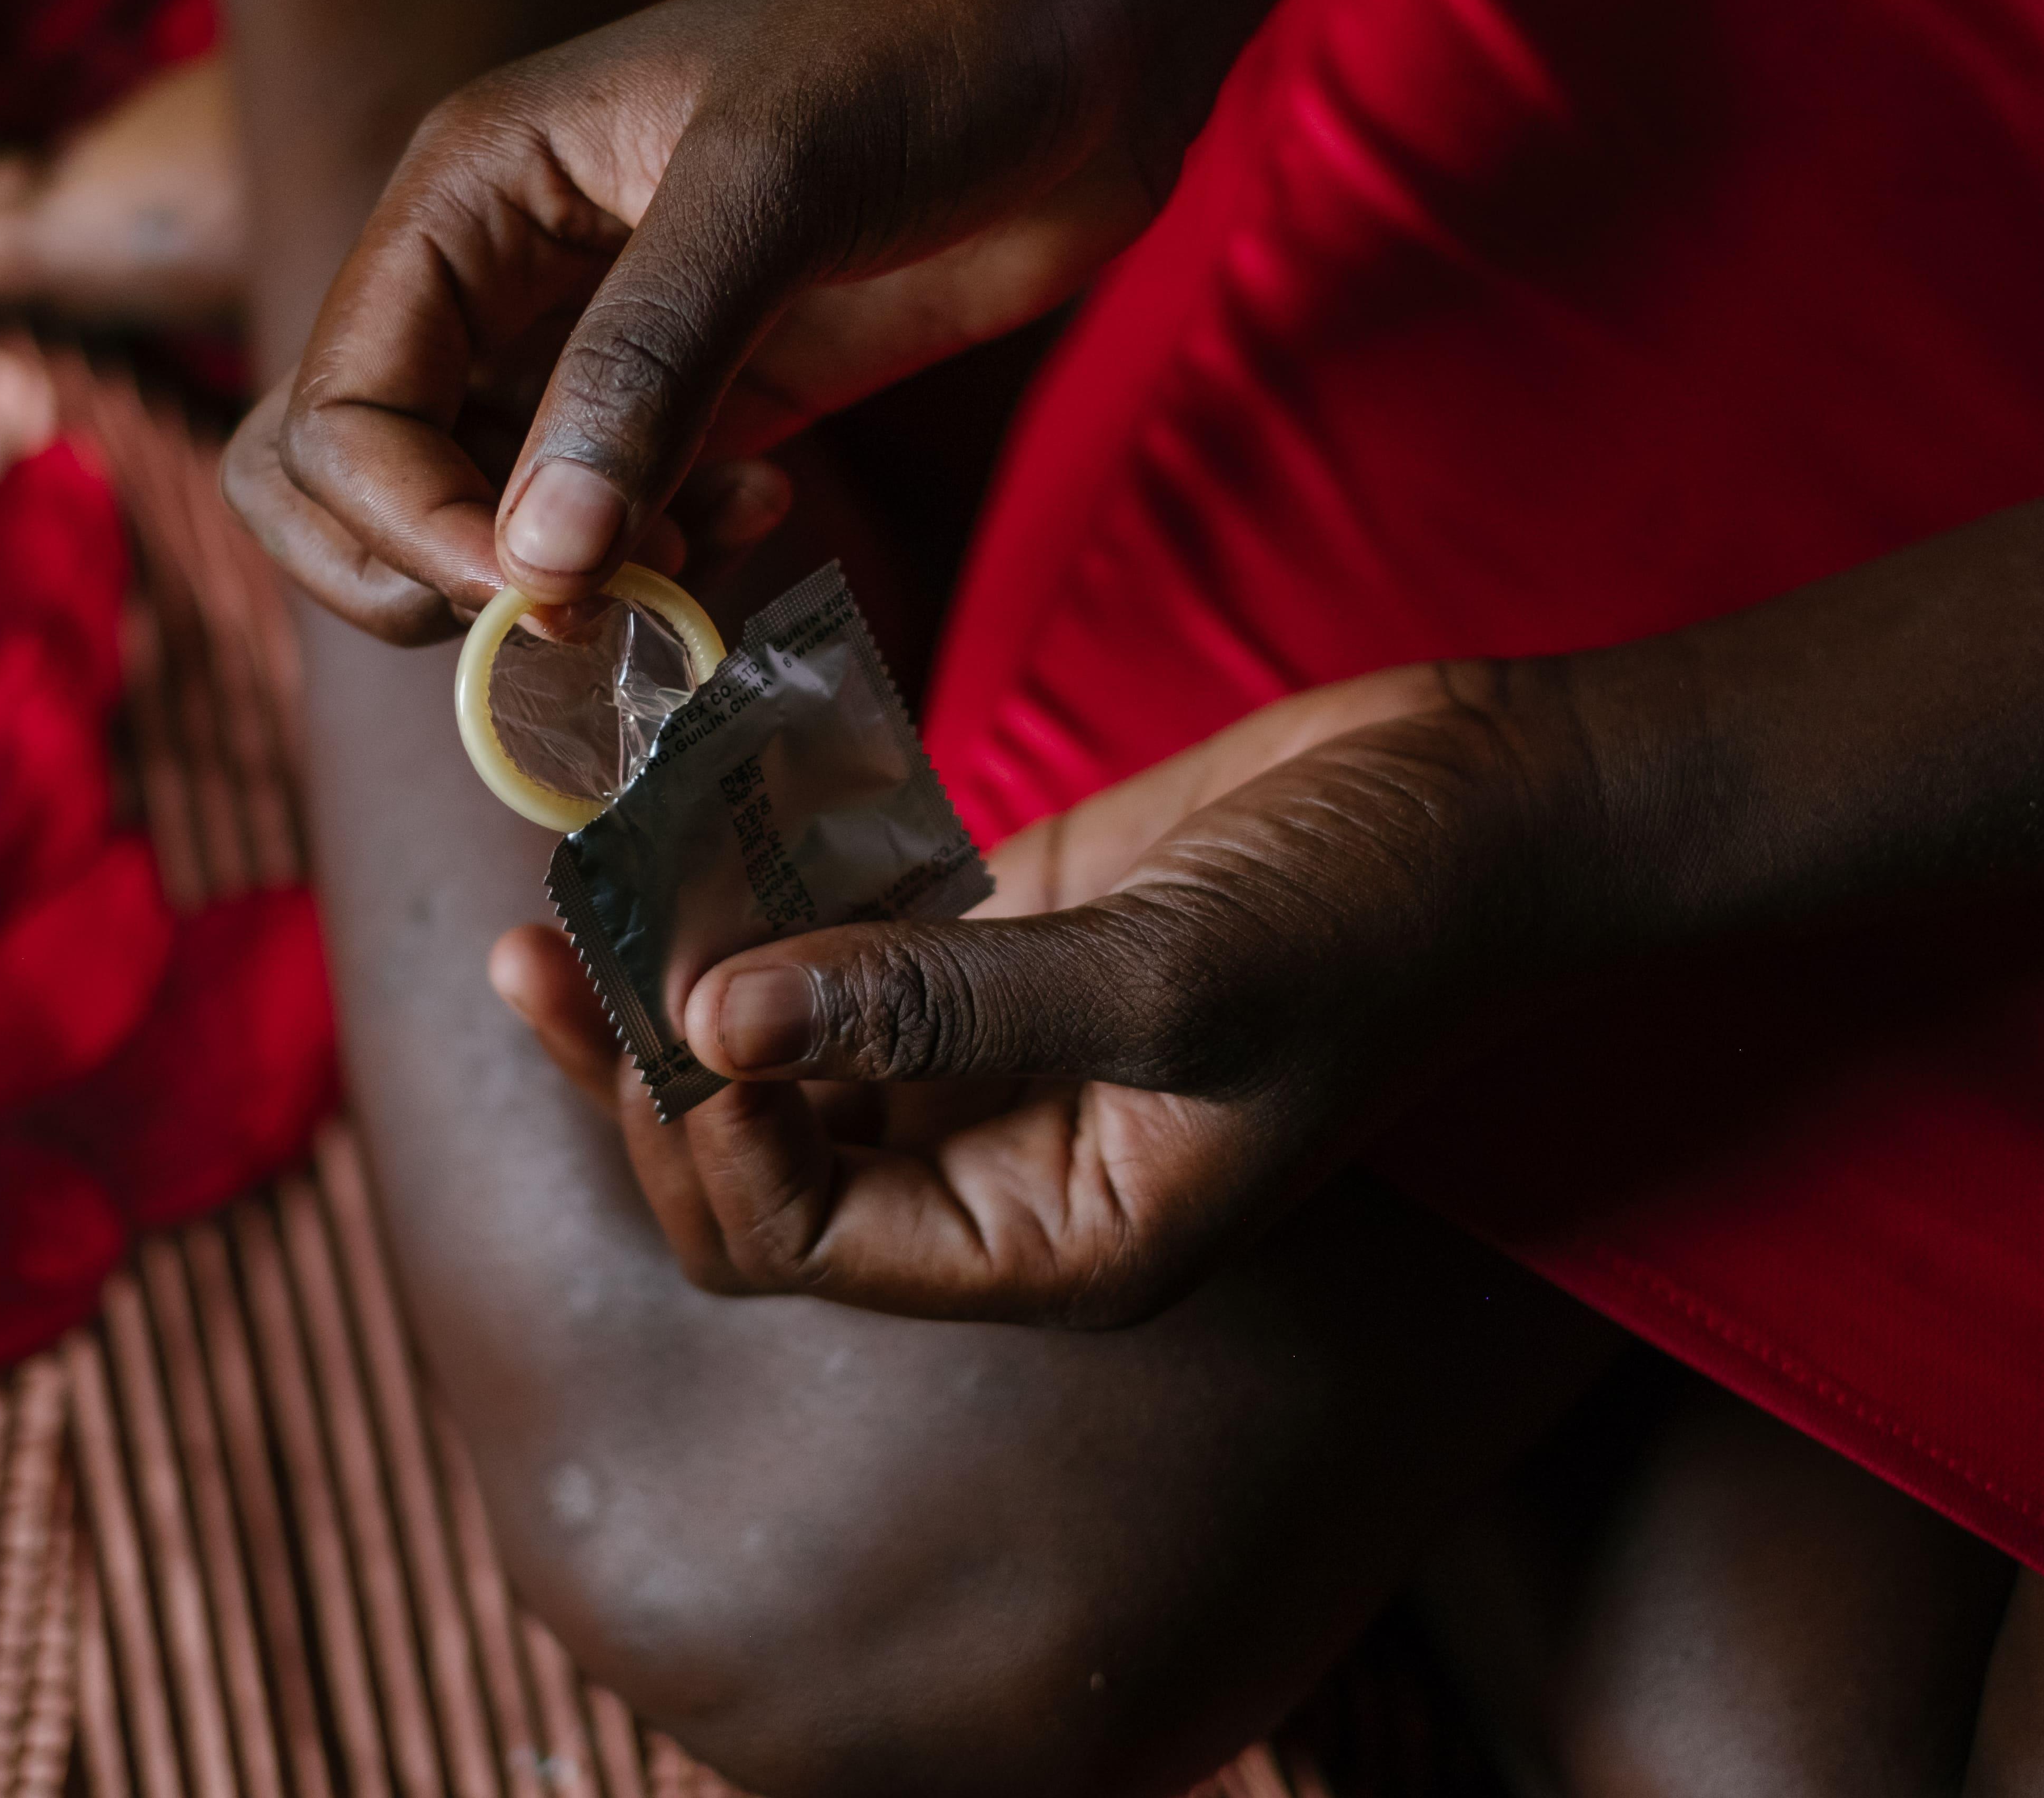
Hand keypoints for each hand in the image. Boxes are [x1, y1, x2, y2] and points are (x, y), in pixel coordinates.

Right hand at [222, 0, 1166, 644]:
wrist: (1095, 24)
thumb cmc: (927, 43)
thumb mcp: (771, 180)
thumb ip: (646, 367)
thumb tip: (538, 563)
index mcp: (469, 192)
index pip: (337, 409)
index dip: (411, 525)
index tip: (547, 587)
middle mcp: (506, 275)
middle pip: (346, 478)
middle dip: (428, 573)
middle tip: (576, 605)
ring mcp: (602, 346)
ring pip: (478, 516)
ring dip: (559, 581)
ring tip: (689, 556)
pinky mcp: (707, 397)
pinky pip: (614, 522)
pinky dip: (660, 557)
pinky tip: (764, 504)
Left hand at [489, 665, 1576, 1326]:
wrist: (1492, 800)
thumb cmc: (1376, 914)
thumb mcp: (1169, 973)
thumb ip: (942, 1006)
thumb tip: (717, 1021)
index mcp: (1054, 1244)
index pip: (802, 1238)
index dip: (698, 1133)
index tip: (629, 997)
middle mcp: (1009, 1173)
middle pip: (764, 1160)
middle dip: (651, 1065)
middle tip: (551, 937)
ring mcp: (1001, 1057)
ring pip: (788, 1047)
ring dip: (689, 969)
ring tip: (591, 864)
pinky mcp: (1008, 946)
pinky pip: (847, 946)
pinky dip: (774, 894)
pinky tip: (702, 817)